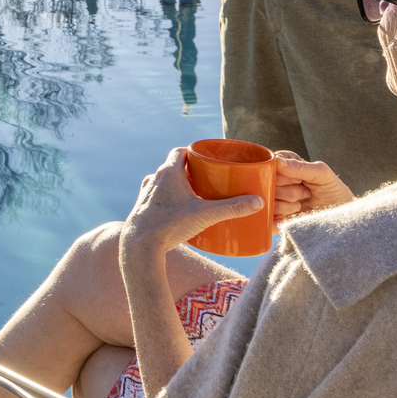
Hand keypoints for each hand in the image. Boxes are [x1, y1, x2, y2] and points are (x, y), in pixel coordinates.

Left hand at [122, 147, 264, 252]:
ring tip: (195, 196)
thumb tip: (257, 202)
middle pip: (174, 167)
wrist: (139, 246)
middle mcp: (154, 179)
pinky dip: (168, 200)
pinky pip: (157, 198)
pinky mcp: (143, 209)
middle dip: (190, 171)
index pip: (180, 151)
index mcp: (168, 172)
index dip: (194, 152)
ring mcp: (146, 194)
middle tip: (207, 179)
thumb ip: (232, 208)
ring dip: (178, 186)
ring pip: (164, 183)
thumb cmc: (169, 225)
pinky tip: (179, 212)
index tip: (207, 158)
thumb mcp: (205, 215)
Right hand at [271, 151, 354, 220]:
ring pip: (267, 200)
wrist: (339, 215)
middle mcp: (276, 179)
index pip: (271, 166)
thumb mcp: (321, 173)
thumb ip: (300, 166)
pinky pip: (267, 216)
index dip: (285, 175)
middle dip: (288, 191)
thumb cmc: (332, 190)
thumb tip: (277, 161)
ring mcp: (274, 197)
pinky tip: (293, 217)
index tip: (299, 180)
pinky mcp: (274, 214)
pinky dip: (278, 219)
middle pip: (267, 183)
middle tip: (304, 193)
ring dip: (286, 205)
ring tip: (300, 205)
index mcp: (285, 163)